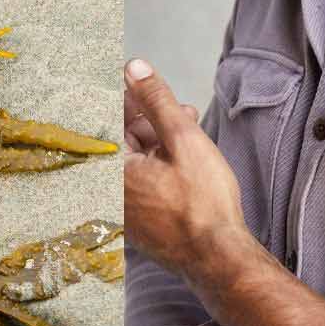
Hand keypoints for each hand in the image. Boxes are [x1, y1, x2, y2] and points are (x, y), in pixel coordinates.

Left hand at [123, 58, 251, 275]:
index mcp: (112, 169)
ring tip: (189, 125)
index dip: (128, 96)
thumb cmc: (203, 204)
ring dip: (158, 138)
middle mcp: (108, 190)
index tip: (144, 82)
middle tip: (178, 107)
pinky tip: (183, 155)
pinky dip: (157, 163)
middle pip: (120, 139)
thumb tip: (134, 67)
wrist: (217, 258)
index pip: (107, 119)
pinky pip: (140, 181)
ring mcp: (121, 207)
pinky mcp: (136, 219)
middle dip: (149, 117)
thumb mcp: (184, 140)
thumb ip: (156, 101)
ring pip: (133, 159)